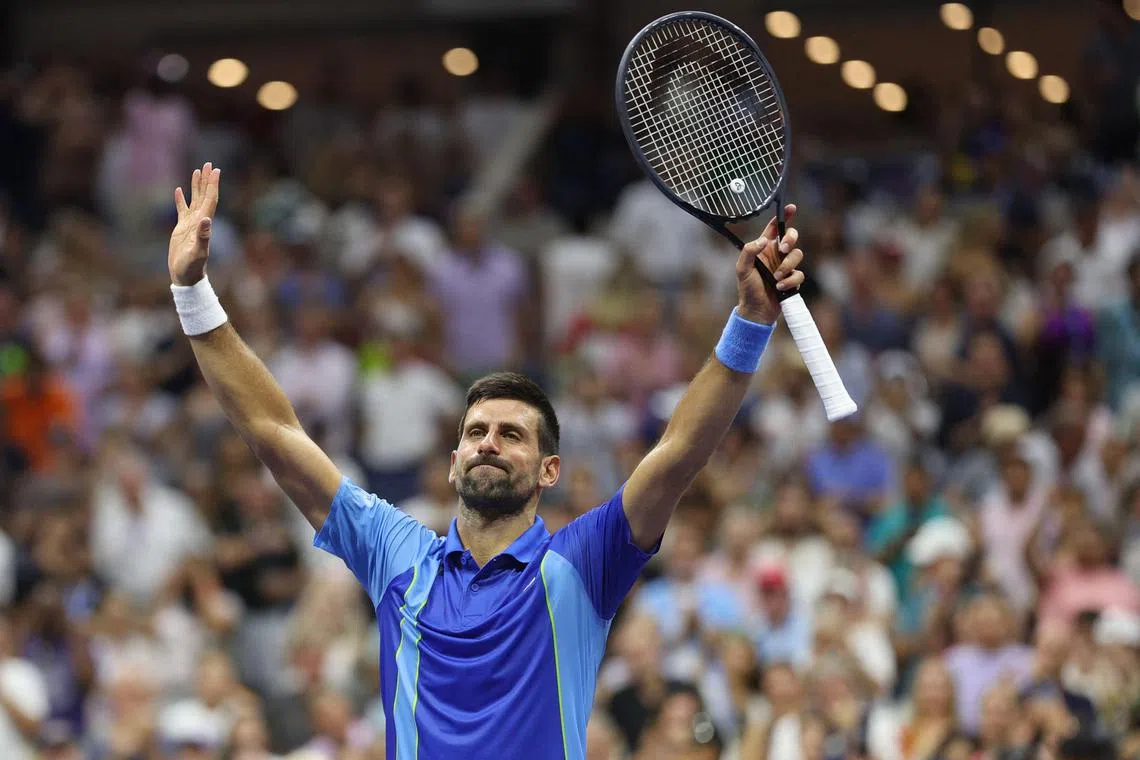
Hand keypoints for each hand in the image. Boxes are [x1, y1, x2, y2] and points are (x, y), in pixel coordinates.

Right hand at [169, 162, 220, 285]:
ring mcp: (190, 223)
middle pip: (205, 195)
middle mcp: (200, 220)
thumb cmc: (192, 267)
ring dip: (197, 186)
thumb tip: (206, 219)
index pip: (210, 199)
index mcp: (204, 223)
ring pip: (195, 199)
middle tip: (209, 164)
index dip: (213, 185)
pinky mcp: (181, 228)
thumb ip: (202, 236)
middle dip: (207, 180)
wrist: (185, 276)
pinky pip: (181, 209)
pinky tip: (179, 190)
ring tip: (197, 171)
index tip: (216, 170)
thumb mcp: (197, 252)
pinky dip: (181, 199)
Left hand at [735, 204, 803, 323]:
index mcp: (764, 249)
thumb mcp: (742, 269)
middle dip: (790, 239)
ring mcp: (786, 267)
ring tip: (775, 278)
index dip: (783, 216)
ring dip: (787, 266)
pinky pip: (799, 275)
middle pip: (792, 237)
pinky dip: (790, 281)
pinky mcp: (793, 280)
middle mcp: (776, 255)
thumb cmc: (747, 289)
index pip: (774, 228)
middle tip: (782, 248)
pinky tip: (780, 287)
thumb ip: (749, 252)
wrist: (756, 311)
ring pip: (797, 255)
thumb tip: (764, 241)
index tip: (791, 208)